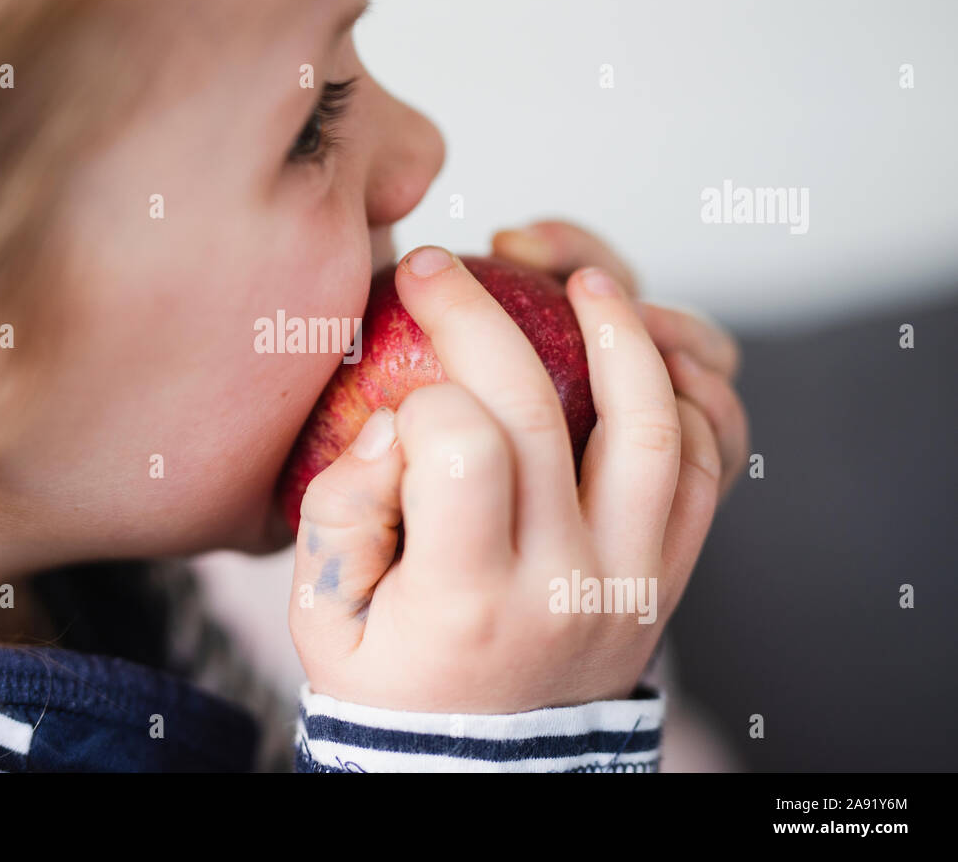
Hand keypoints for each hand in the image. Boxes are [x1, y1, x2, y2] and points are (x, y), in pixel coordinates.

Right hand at [289, 234, 743, 713]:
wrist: (484, 764)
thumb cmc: (391, 679)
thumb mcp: (323, 618)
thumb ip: (340, 516)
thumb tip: (395, 422)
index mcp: (470, 598)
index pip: (464, 449)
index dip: (424, 392)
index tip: (397, 390)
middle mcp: (569, 584)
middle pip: (547, 410)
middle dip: (482, 314)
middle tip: (436, 267)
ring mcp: (635, 577)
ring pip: (657, 428)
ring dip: (623, 333)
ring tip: (579, 279)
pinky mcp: (669, 572)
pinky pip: (706, 468)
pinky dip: (688, 397)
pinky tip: (643, 355)